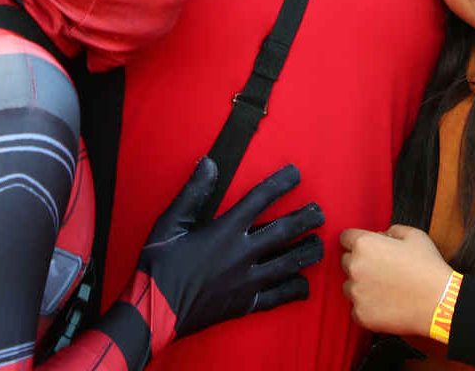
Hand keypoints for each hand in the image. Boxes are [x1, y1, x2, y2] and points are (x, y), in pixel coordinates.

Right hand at [139, 158, 323, 338]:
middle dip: (305, 219)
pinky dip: (294, 289)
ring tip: (319, 245)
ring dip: (307, 252)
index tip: (296, 174)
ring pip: (288, 263)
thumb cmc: (159, 265)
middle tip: (320, 212)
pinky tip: (304, 284)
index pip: (260, 199)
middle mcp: (242, 254)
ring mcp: (247, 281)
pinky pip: (278, 296)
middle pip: (283, 231)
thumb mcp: (170, 223)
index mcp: (225, 230)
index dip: (281, 183)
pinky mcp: (246, 304)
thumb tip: (209, 163)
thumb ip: (193, 193)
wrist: (154, 311)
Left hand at [340, 225, 453, 338]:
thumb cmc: (428, 267)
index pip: (345, 238)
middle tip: (381, 269)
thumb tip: (382, 235)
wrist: (439, 302)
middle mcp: (355, 267)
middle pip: (346, 261)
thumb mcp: (414, 235)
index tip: (366, 248)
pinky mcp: (361, 315)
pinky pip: (356, 308)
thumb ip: (392, 230)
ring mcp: (356, 293)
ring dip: (361, 286)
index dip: (356, 241)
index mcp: (364, 244)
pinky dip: (367, 306)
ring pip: (349, 286)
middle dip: (359, 263)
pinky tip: (385, 303)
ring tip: (385, 288)